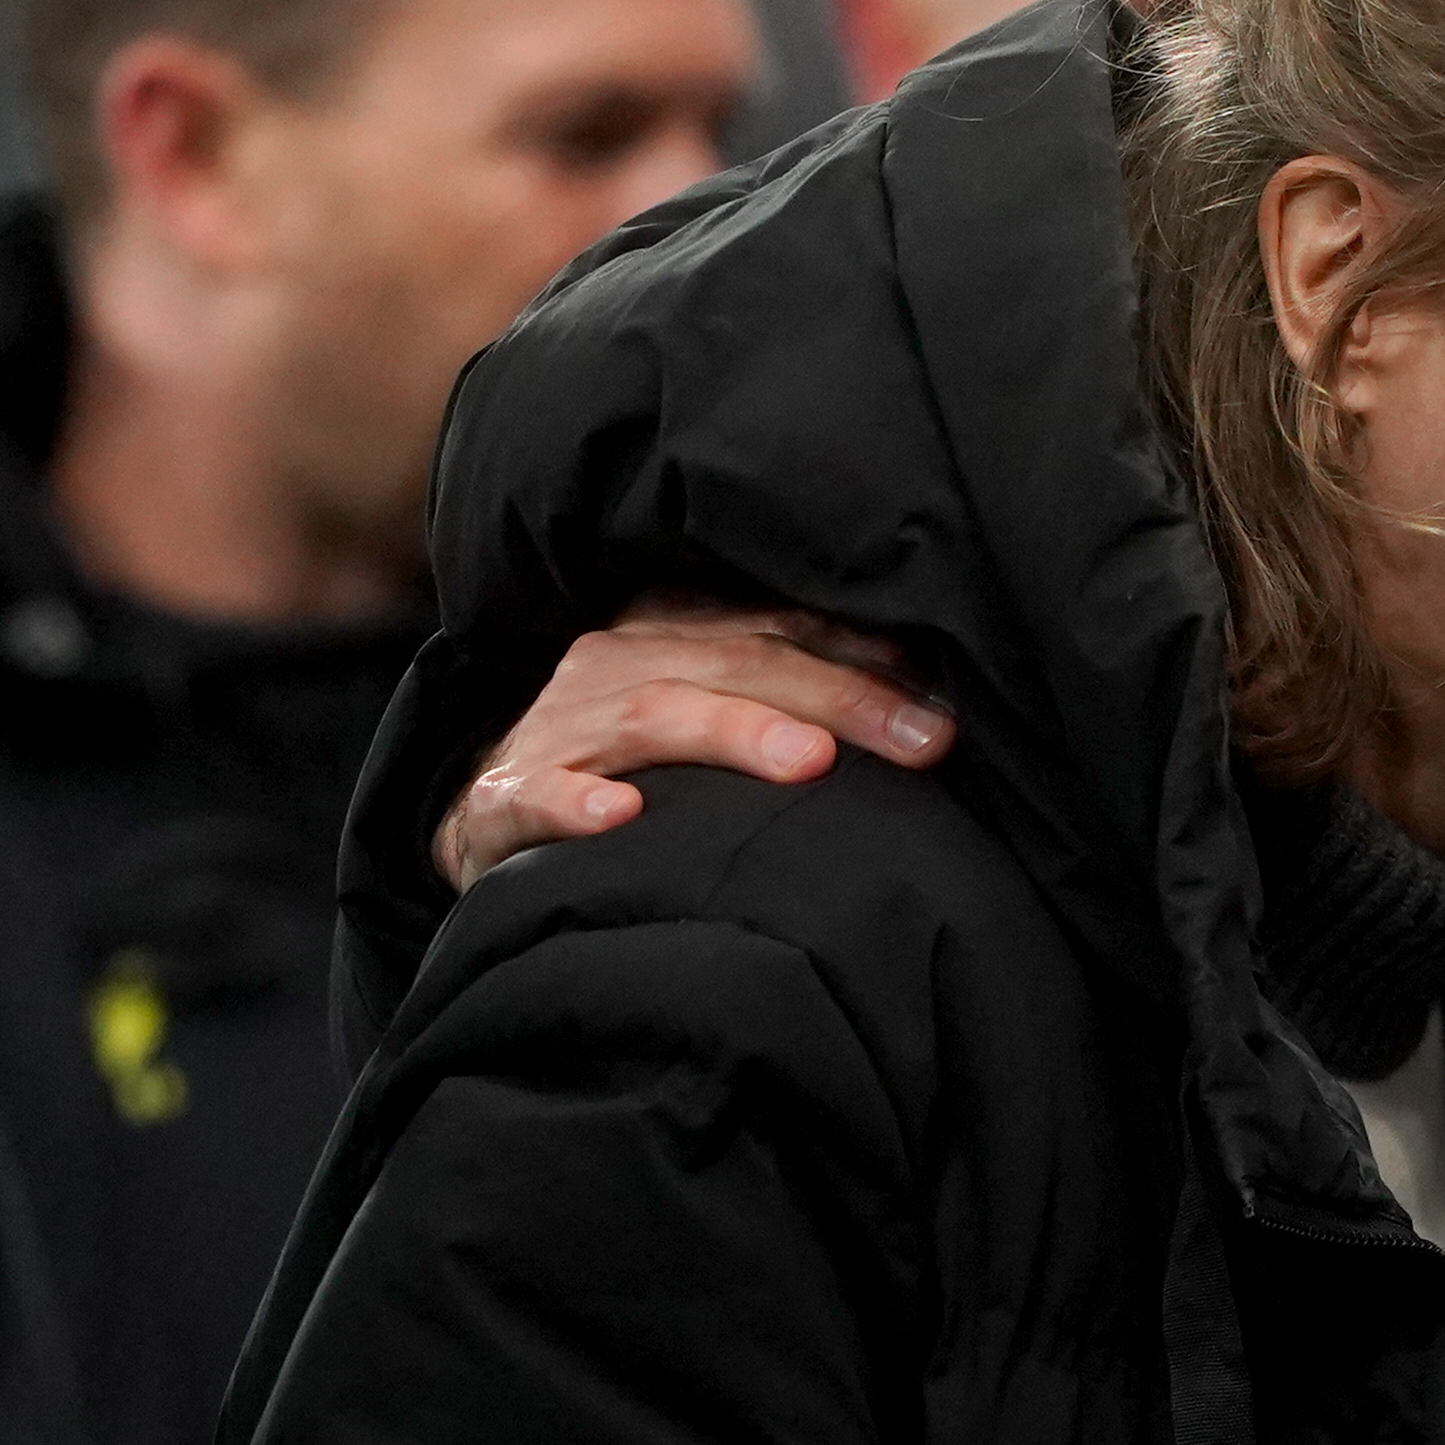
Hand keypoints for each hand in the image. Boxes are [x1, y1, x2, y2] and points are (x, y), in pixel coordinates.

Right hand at [434, 593, 949, 890]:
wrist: (495, 814)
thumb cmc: (638, 772)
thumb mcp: (714, 719)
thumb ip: (802, 709)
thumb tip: (936, 721)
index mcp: (678, 634)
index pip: (784, 628)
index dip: (870, 658)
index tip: (950, 702)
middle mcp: (619, 663)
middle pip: (742, 663)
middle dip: (842, 700)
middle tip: (924, 741)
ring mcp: (560, 727)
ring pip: (655, 715)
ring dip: (735, 734)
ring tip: (807, 765)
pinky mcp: (506, 797)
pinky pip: (538, 793)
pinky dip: (575, 802)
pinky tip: (618, 817)